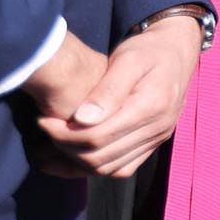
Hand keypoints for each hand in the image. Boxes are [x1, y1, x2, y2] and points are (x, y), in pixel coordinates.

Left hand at [36, 16, 202, 178]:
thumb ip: (108, 89)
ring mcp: (157, 139)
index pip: (98, 136)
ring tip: (53, 144)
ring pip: (109, 168)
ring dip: (77, 162)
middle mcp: (158, 129)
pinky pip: (122, 169)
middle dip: (65, 148)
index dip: (63, 134)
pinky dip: (96, 168)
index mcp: (151, 107)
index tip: (42, 120)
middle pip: (101, 157)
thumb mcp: (128, 58)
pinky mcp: (153, 144)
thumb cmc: (148, 51)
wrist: (177, 52)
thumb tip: (82, 120)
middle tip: (45, 130)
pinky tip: (74, 156)